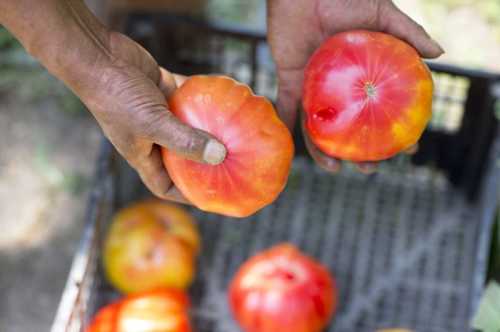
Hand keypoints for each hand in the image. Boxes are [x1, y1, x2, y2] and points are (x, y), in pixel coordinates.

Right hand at [83, 33, 225, 201]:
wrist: (97, 55)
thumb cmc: (116, 96)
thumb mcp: (152, 124)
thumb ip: (185, 140)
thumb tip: (220, 156)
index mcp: (142, 154)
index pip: (165, 185)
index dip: (186, 194)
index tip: (211, 196)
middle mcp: (150, 137)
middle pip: (182, 157)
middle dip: (204, 161)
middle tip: (233, 163)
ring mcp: (157, 113)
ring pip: (188, 125)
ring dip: (209, 127)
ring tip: (235, 132)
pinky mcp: (162, 89)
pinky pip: (188, 97)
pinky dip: (203, 97)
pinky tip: (224, 97)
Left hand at [267, 0, 442, 172]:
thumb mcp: (380, 13)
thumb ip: (407, 32)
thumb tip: (440, 55)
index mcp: (361, 75)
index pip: (380, 109)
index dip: (395, 131)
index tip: (407, 149)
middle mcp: (338, 86)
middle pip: (350, 127)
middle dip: (359, 153)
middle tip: (368, 169)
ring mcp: (313, 86)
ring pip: (320, 126)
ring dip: (324, 151)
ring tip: (334, 169)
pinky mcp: (289, 80)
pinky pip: (287, 108)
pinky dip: (288, 127)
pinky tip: (294, 148)